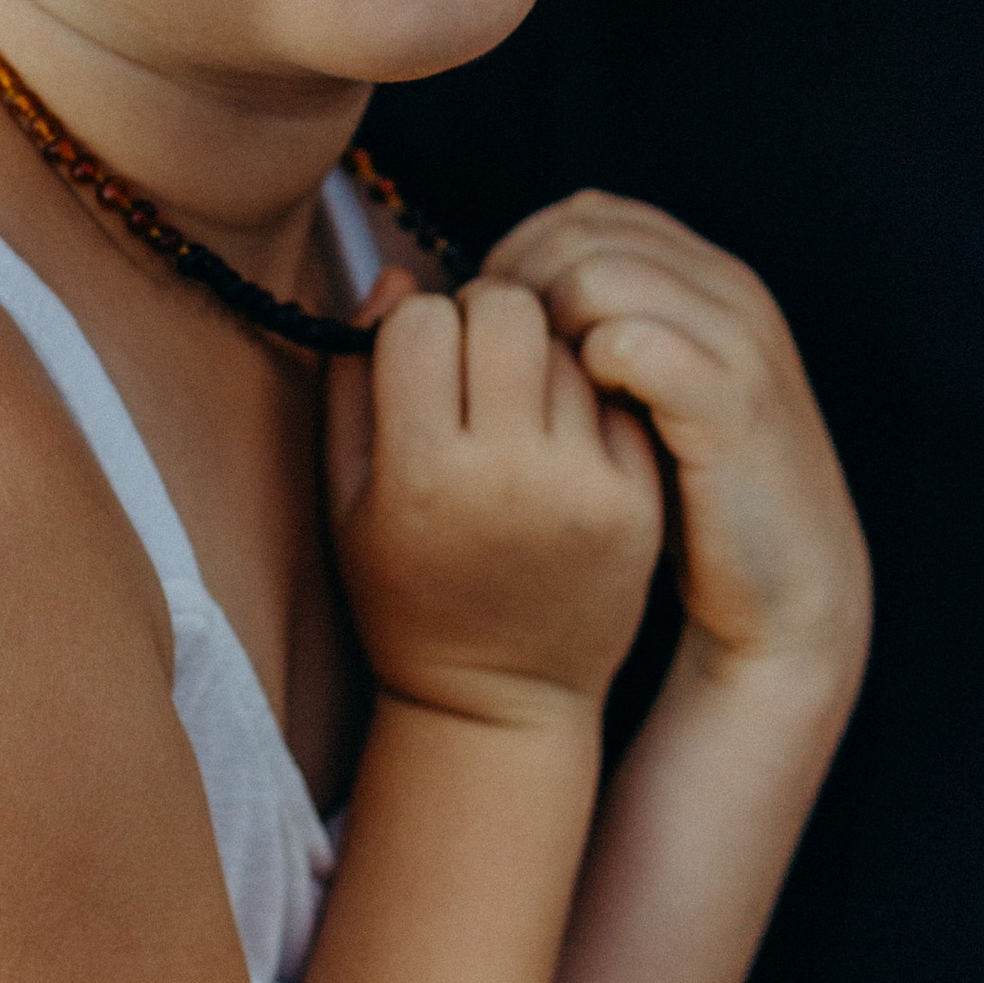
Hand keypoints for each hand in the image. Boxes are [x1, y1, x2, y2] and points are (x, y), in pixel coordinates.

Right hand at [326, 282, 662, 729]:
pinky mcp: (637, 502)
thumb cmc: (405, 595)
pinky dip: (588, 400)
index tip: (420, 362)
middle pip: (509, 308)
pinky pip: (615, 397)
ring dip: (540, 353)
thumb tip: (397, 279)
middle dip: (486, 312)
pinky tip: (563, 439)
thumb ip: (353, 383)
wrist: (498, 703)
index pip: (424, 320)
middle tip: (478, 356)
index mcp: (422, 474)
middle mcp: (507, 476)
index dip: (417, 325)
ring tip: (520, 402)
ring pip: (568, 345)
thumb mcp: (346, 500)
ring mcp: (583, 488)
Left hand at [485, 194, 867, 697]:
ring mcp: (737, 341)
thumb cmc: (696, 488)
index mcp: (707, 274)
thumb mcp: (649, 389)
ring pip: (601, 278)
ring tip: (532, 391)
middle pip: (583, 235)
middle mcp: (729, 289)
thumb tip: (495, 299)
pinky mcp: (733, 405)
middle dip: (520, 287)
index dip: (522, 251)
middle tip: (493, 360)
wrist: (792, 580)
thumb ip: (599, 329)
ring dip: (546, 329)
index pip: (588, 212)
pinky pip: (633, 346)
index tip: (487, 321)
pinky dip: (588, 372)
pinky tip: (578, 422)